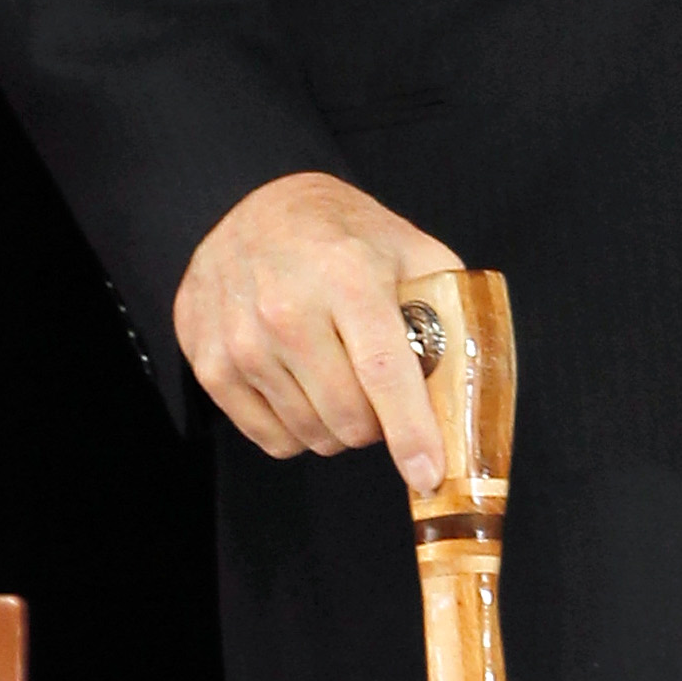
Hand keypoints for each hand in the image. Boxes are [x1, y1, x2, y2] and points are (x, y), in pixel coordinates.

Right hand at [174, 170, 462, 490]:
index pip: (384, 370)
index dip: (410, 430)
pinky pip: (270, 439)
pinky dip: (297, 430)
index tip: (428, 472)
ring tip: (340, 381)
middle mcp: (288, 310)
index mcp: (347, 275)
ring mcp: (243, 340)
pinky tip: (303, 387)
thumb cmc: (337, 233)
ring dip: (337, 426)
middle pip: (348, 415)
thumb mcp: (403, 243)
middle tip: (382, 397)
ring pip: (310, 434)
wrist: (249, 208)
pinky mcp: (211, 365)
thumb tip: (471, 370)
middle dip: (378, 425)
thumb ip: (444, 298)